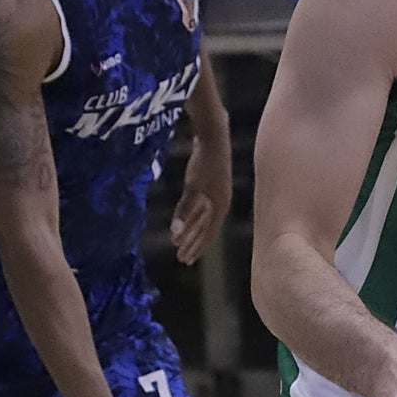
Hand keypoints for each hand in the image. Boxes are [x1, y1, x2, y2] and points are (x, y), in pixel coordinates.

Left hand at [171, 132, 232, 264]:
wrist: (213, 136)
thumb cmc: (205, 162)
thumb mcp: (193, 186)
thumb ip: (185, 209)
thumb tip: (176, 232)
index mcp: (220, 205)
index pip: (209, 233)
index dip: (197, 247)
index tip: (186, 260)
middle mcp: (220, 203)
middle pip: (205, 228)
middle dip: (193, 243)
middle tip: (181, 258)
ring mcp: (215, 194)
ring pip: (202, 218)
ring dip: (190, 230)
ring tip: (177, 243)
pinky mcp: (209, 185)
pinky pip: (199, 207)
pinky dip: (190, 216)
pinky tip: (180, 222)